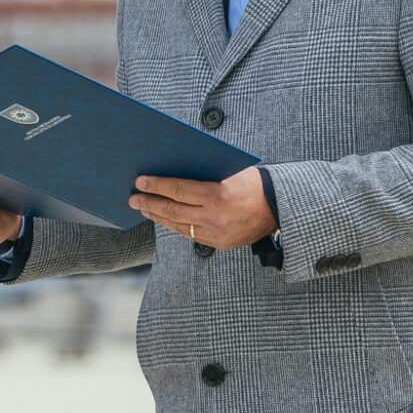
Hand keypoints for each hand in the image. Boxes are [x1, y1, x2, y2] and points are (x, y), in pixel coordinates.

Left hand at [130, 168, 275, 249]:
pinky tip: (165, 219)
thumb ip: (203, 173)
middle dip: (150, 203)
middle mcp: (216, 217)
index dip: (156, 186)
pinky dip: (175, 226)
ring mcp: (218, 234)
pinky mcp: (221, 244)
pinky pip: (191, 235)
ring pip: (179, 226)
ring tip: (144, 208)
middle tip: (133, 198)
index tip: (140, 182)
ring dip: (158, 216)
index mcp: (218, 195)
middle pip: (173, 210)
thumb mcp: (229, 171)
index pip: (178, 190)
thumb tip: (172, 168)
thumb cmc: (253, 183)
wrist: (280, 207)